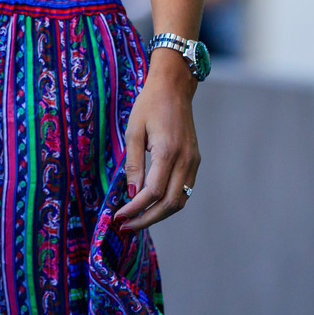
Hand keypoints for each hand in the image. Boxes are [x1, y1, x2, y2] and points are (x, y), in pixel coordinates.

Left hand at [112, 49, 199, 231]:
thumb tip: (131, 193)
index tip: (118, 216)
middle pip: (169, 203)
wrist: (174, 88)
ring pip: (179, 201)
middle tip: (125, 226)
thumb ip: (133, 163)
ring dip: (158, 215)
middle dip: (146, 219)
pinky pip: (184, 191)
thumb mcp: (134, 131)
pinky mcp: (195, 161)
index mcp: (168, 151)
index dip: (135, 208)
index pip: (153, 192)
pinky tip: (151, 205)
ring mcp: (193, 162)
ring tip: (136, 220)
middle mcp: (186, 160)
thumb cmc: (149, 105)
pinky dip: (168, 203)